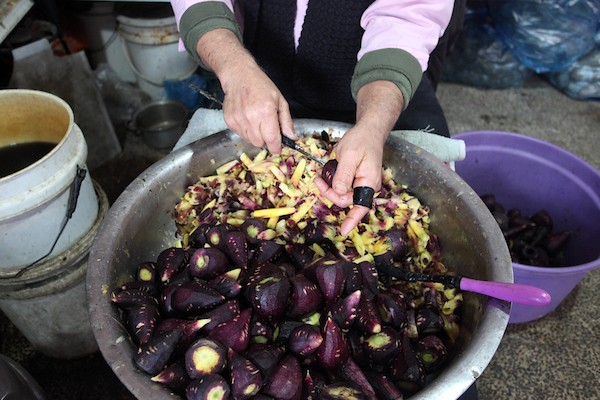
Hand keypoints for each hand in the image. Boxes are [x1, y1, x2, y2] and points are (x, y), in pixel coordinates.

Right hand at [196, 29, 295, 154]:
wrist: (239, 76)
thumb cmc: (261, 86)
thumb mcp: (280, 101)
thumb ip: (286, 122)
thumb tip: (292, 137)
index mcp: (266, 112)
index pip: (271, 140)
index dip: (276, 148)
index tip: (278, 148)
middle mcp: (251, 118)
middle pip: (260, 143)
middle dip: (265, 140)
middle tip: (267, 129)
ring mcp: (238, 120)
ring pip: (249, 141)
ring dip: (255, 136)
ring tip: (256, 121)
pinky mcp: (229, 121)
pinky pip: (240, 135)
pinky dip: (246, 131)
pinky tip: (247, 119)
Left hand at [315, 126, 384, 235]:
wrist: (369, 131)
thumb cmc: (362, 140)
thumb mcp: (349, 155)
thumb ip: (343, 175)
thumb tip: (338, 192)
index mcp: (368, 183)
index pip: (360, 207)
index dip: (352, 220)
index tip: (343, 232)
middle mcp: (366, 186)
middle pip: (344, 199)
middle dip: (329, 193)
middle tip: (318, 179)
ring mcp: (360, 183)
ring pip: (341, 194)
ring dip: (329, 188)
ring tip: (321, 175)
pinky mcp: (354, 180)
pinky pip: (341, 187)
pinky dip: (332, 183)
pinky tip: (327, 174)